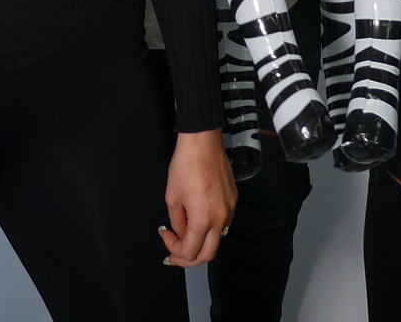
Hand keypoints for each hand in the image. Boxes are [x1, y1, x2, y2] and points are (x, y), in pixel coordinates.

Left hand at [160, 129, 237, 268]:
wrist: (202, 141)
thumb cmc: (184, 166)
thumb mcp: (172, 197)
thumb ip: (177, 223)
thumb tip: (181, 234)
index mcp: (203, 219)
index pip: (191, 252)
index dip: (175, 251)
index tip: (166, 237)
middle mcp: (221, 218)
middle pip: (208, 253)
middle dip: (189, 258)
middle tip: (175, 253)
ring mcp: (230, 208)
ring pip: (217, 238)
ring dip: (201, 242)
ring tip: (186, 234)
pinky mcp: (233, 198)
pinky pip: (223, 222)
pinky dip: (210, 228)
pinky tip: (199, 219)